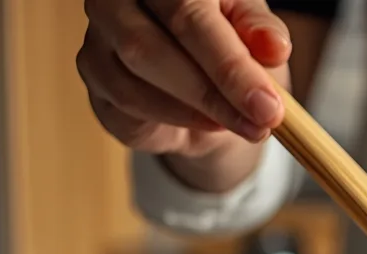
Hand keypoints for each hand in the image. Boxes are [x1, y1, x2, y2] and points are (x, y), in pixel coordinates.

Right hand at [77, 0, 291, 157]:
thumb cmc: (229, 39)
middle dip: (212, 94)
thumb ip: (261, 31)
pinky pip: (125, 107)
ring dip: (194, 113)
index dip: (231, 66)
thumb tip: (274, 45)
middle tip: (261, 122)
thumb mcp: (254, 29)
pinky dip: (173, 121)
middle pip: (150, 48)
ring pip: (132, 85)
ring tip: (241, 124)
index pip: (189, 16)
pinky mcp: (93, 75)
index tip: (269, 106)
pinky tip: (207, 123)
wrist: (202, 74)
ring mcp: (98, 36)